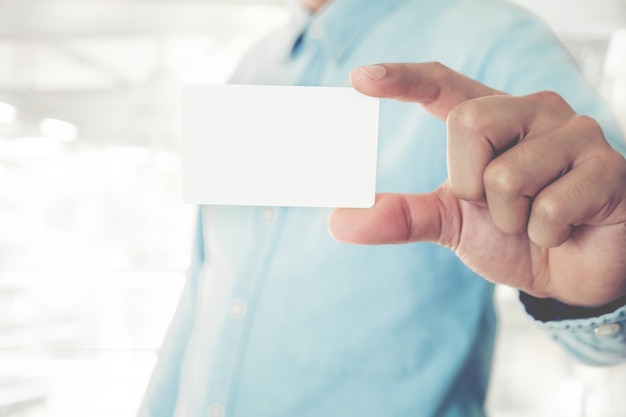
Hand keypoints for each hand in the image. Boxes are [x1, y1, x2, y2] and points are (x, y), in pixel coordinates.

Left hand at [328, 62, 625, 306]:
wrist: (571, 274)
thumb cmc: (514, 237)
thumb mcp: (451, 222)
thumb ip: (402, 216)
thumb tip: (339, 222)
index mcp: (494, 119)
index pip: (444, 86)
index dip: (404, 79)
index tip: (360, 79)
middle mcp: (534, 113)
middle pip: (469, 123)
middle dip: (470, 183)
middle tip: (496, 205)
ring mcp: (575, 135)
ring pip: (507, 173)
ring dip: (510, 217)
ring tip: (533, 221)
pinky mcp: (608, 168)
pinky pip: (548, 207)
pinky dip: (545, 235)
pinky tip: (564, 230)